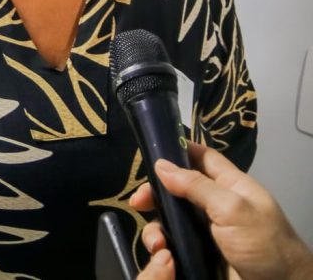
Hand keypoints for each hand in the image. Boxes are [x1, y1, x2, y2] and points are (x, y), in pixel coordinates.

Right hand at [130, 141, 312, 279]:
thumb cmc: (265, 245)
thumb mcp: (233, 209)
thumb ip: (197, 185)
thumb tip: (161, 164)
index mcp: (231, 186)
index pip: (202, 158)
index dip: (179, 150)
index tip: (151, 151)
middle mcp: (216, 206)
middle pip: (178, 188)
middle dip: (155, 192)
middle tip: (138, 202)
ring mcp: (206, 232)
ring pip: (170, 218)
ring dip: (155, 226)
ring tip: (156, 242)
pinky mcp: (198, 254)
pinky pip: (172, 244)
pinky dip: (161, 246)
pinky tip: (161, 253)